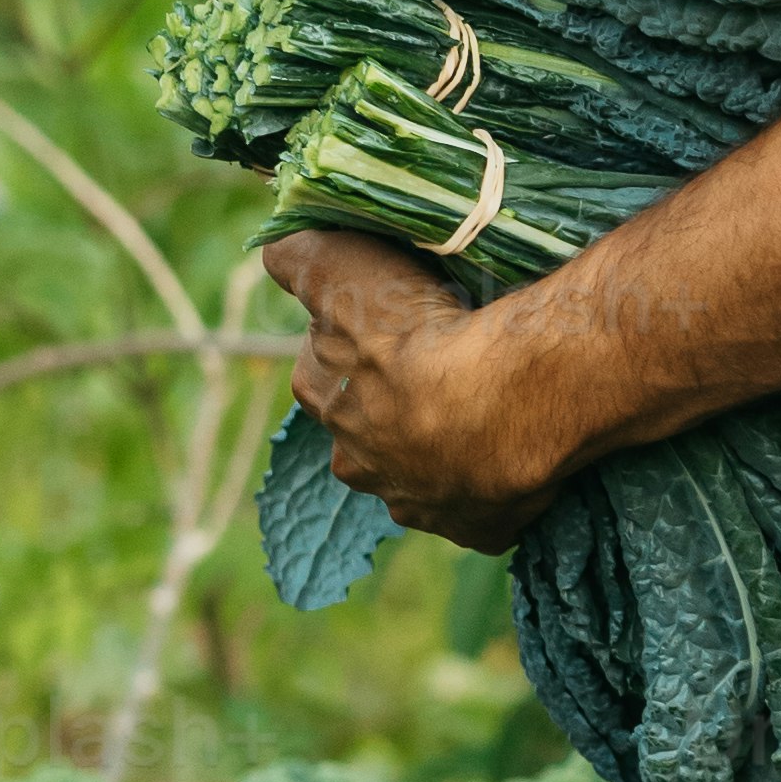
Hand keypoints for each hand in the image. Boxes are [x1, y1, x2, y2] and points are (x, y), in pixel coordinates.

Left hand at [260, 227, 561, 551]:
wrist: (504, 405)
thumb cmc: (421, 337)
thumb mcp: (343, 271)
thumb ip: (301, 259)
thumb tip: (276, 252)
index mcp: (329, 408)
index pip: (319, 375)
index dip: (345, 345)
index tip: (379, 321)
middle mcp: (363, 466)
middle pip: (366, 432)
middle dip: (387, 407)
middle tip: (432, 368)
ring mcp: (420, 503)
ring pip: (416, 477)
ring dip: (434, 452)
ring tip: (474, 414)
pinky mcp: (474, 529)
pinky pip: (474, 510)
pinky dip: (485, 489)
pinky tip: (504, 460)